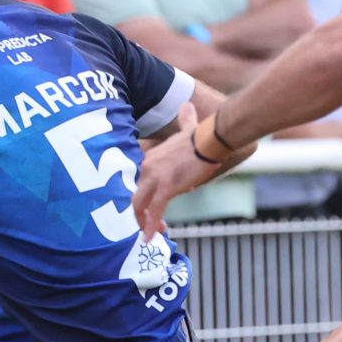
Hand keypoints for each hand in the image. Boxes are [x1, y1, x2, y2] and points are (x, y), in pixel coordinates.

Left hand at [133, 102, 231, 236]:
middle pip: (131, 195)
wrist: (210, 140)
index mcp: (148, 158)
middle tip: (142, 227)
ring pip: (138, 205)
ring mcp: (154, 177)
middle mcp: (146, 167)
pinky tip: (150, 237)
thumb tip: (186, 105)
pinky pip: (154, 210)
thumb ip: (184, 119)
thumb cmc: (201, 136)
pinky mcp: (166, 187)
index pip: (135, 182)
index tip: (143, 210)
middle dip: (134, 214)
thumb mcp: (187, 128)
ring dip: (141, 222)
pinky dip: (150, 225)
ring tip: (148, 235)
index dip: (138, 198)